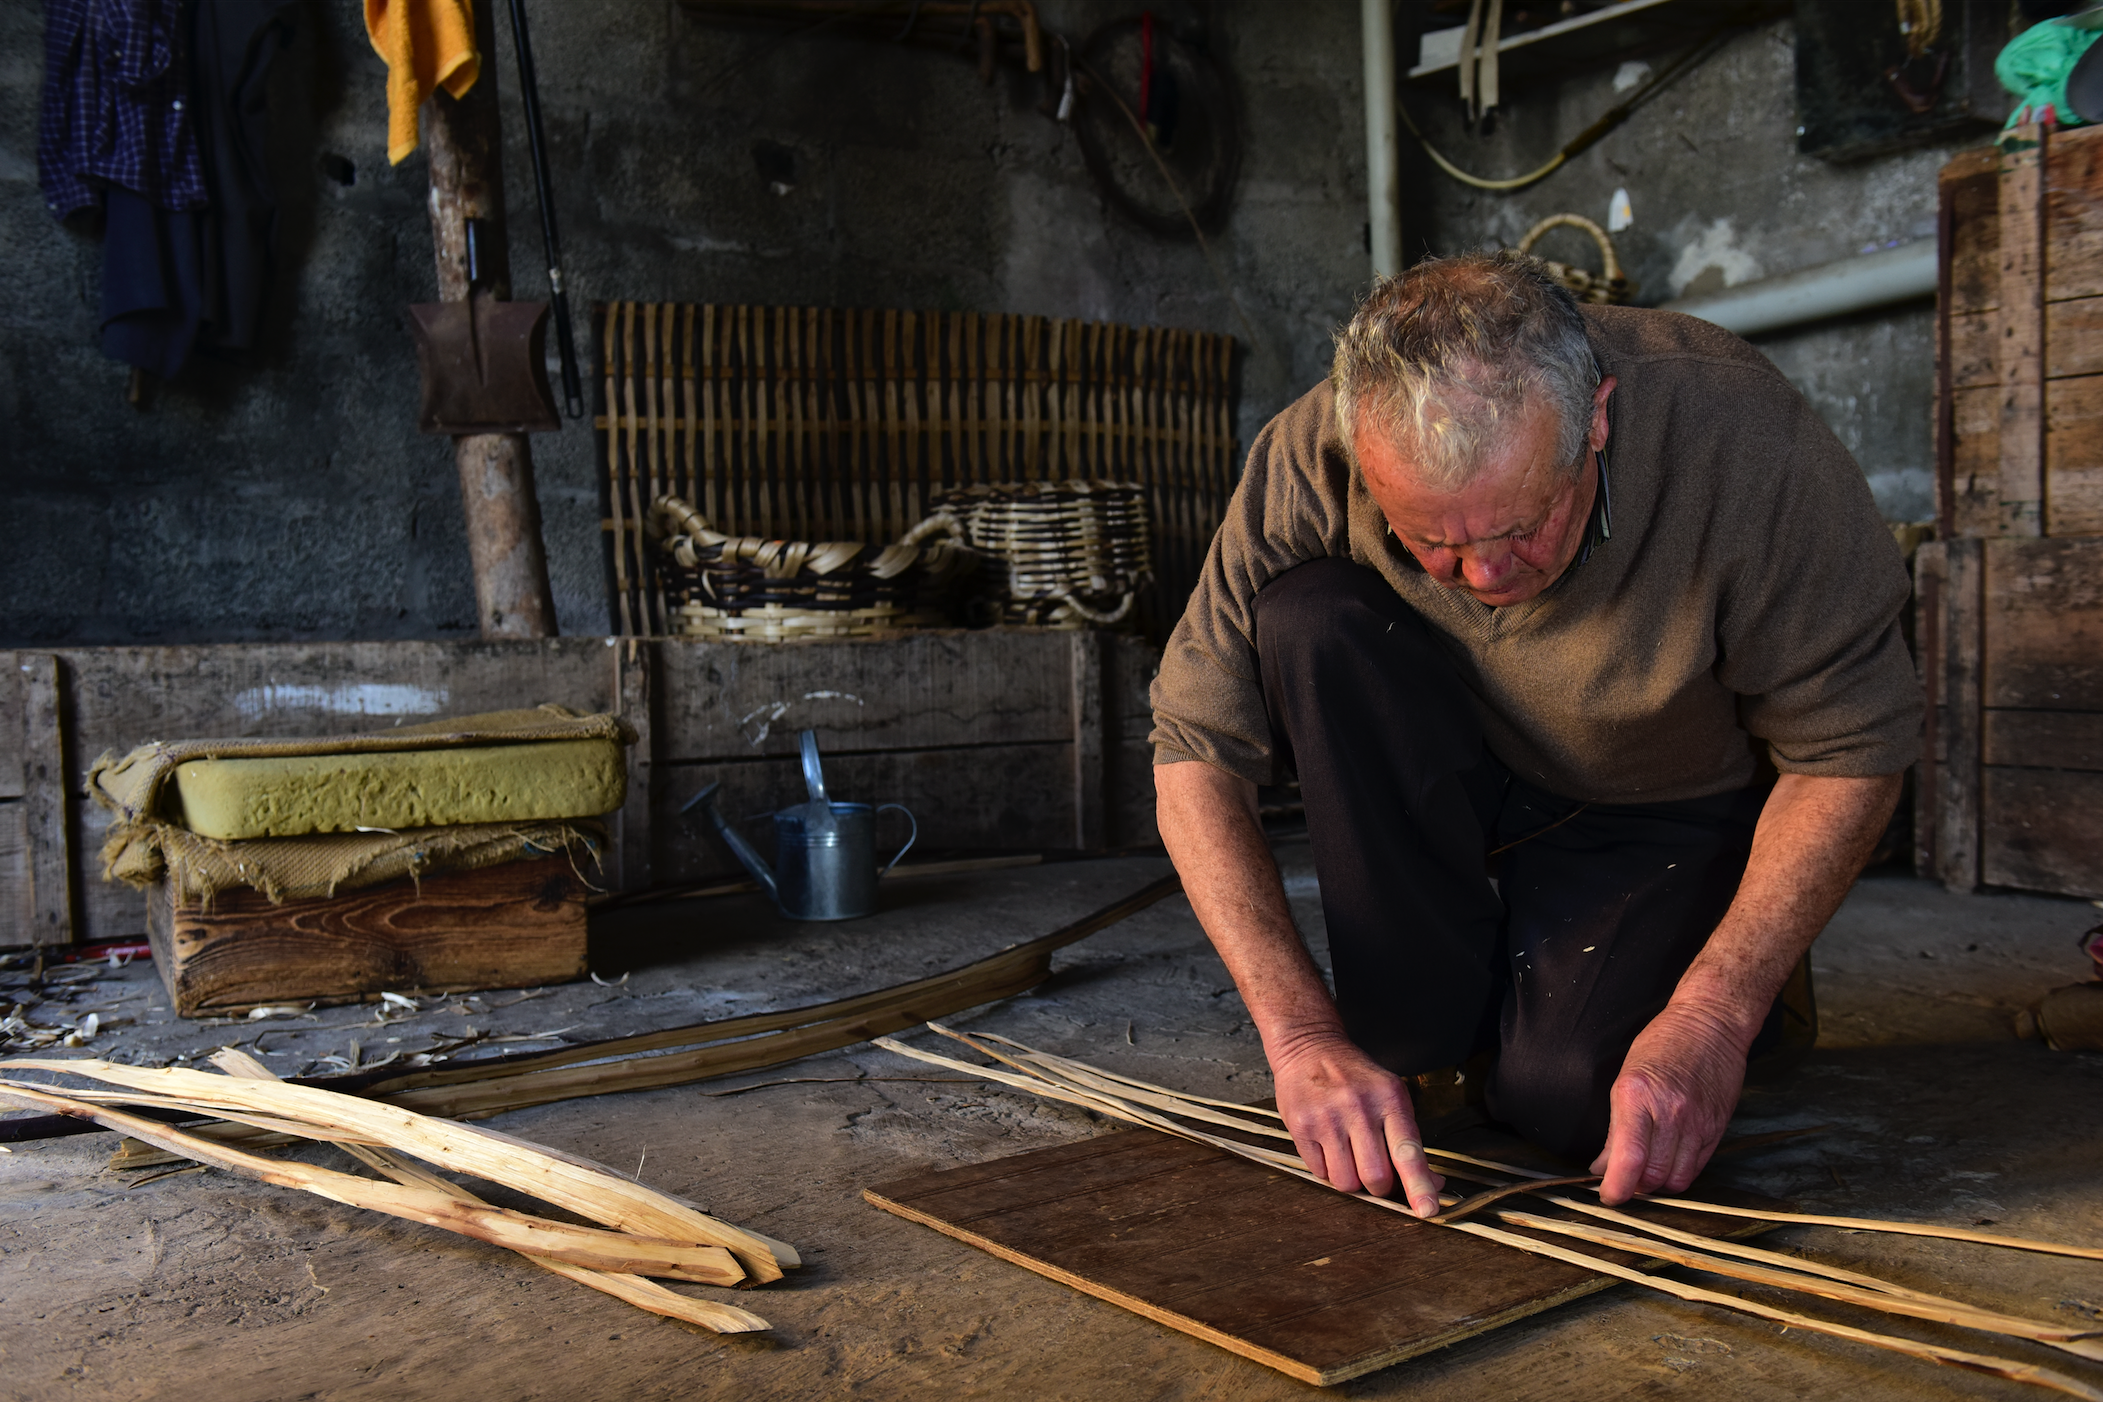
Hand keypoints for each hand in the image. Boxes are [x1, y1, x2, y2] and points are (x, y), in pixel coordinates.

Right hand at [1272, 1032, 1445, 1215]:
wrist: (1309, 1047)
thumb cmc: (1356, 1077)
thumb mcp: (1390, 1096)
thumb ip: (1408, 1140)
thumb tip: (1433, 1185)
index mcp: (1389, 1099)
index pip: (1408, 1151)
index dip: (1420, 1185)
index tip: (1428, 1210)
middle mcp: (1358, 1108)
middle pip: (1376, 1177)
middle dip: (1379, 1185)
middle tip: (1375, 1169)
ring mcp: (1327, 1118)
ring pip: (1346, 1182)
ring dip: (1351, 1179)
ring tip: (1348, 1154)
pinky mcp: (1301, 1127)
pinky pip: (1320, 1173)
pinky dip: (1328, 1169)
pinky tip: (1328, 1145)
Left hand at [1588, 999, 1751, 1204]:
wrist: (1710, 1024)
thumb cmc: (1661, 1045)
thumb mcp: (1625, 1078)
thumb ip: (1616, 1127)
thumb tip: (1603, 1167)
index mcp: (1637, 1096)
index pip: (1628, 1160)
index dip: (1616, 1188)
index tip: (1608, 1195)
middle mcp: (1669, 1113)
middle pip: (1652, 1176)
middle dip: (1634, 1186)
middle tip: (1623, 1179)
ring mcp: (1697, 1123)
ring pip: (1676, 1179)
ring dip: (1658, 1184)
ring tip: (1645, 1170)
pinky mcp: (1717, 1129)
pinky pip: (1697, 1167)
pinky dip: (1679, 1172)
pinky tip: (1668, 1160)